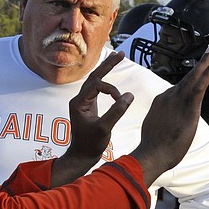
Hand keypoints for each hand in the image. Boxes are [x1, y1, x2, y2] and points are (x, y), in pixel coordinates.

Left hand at [51, 52, 133, 186]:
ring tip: (118, 57)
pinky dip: (106, 81)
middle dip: (107, 65)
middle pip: (94, 76)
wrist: (82, 155)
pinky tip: (111, 74)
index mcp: (79, 102)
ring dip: (106, 70)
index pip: (97, 85)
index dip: (111, 90)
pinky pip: (97, 88)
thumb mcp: (105, 128)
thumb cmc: (90, 144)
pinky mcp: (89, 106)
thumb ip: (117, 111)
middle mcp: (79, 99)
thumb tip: (129, 95)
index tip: (121, 101)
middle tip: (121, 53)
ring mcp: (83, 102)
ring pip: (95, 80)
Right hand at [131, 45, 208, 186]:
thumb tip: (165, 123)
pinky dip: (207, 72)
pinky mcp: (189, 106)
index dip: (189, 81)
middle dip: (199, 63)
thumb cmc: (154, 147)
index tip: (197, 75)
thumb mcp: (156, 129)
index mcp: (161, 101)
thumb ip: (163, 121)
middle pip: (187, 77)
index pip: (177, 89)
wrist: (152, 153)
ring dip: (205, 64)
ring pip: (194, 77)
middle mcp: (169, 96)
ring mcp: (178, 100)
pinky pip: (200, 85)